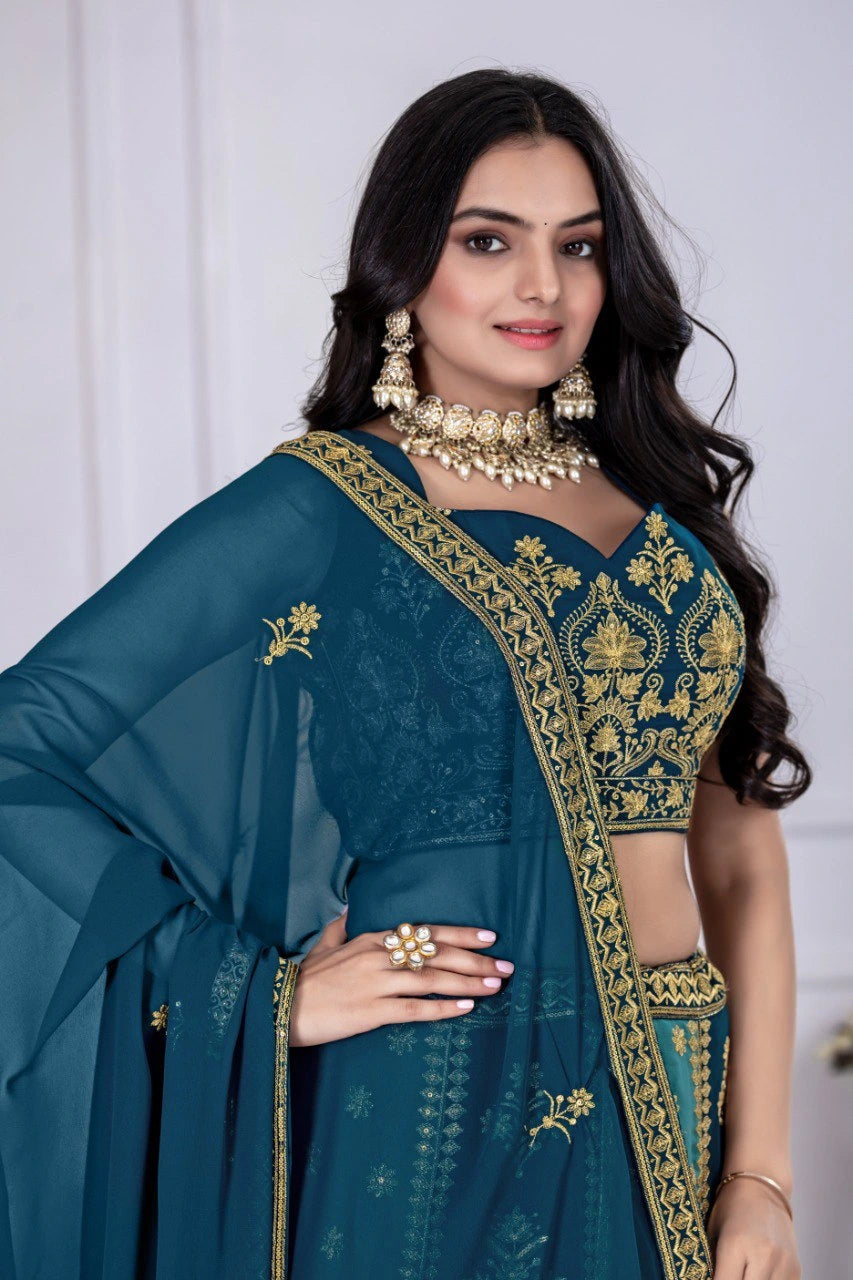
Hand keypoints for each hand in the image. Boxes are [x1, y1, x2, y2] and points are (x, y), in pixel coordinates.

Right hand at [289, 909, 514, 1047]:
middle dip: (476, 960)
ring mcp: (376, 983)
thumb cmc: (304, 979)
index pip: (426, 932)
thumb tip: (346, 908)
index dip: (460, 933)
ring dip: (469, 982)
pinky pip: (415, 1009)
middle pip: (437, 954)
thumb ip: (339, 927)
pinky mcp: (371, 1011)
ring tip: (496, 985)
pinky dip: (443, 1008)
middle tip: (507, 966)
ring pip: (432, 979)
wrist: (278, 1007)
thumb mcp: (323, 945)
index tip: (490, 936)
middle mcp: (379, 956)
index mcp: (372, 939)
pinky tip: (466, 1009)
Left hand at [707, 1176, 801, 1278]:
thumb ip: (715, 1263)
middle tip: (730, 1274)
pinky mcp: (795, 1268)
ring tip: (745, 1273)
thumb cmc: (731, 1207)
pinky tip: (758, 1274)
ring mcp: (782, 1263)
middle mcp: (762, 1255)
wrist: (762, 1187)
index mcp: (734, 1244)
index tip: (715, 1278)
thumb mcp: (713, 1232)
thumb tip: (711, 1278)